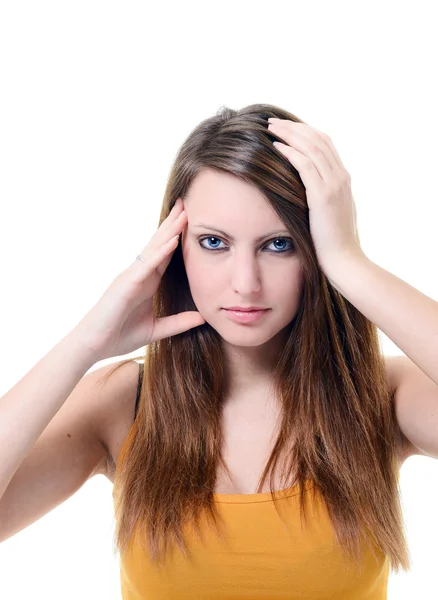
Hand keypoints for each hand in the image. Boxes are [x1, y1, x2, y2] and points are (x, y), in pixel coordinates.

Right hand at [73, 197, 205, 361]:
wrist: (94, 346)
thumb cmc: (119, 335)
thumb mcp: (156, 329)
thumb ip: (179, 323)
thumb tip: (203, 317)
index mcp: (147, 282)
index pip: (166, 254)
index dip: (179, 237)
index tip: (192, 220)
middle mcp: (139, 274)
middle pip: (160, 244)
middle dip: (174, 224)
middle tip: (188, 203)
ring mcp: (131, 276)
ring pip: (154, 249)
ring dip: (170, 231)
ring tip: (184, 213)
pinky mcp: (125, 284)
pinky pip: (146, 266)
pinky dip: (160, 253)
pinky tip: (173, 241)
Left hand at [267, 118, 363, 272]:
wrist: (344, 260)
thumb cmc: (333, 243)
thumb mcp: (329, 214)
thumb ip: (321, 198)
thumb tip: (305, 193)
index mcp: (343, 179)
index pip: (325, 144)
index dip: (305, 132)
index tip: (286, 128)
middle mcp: (341, 177)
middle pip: (318, 139)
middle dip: (294, 127)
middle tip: (273, 121)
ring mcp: (334, 185)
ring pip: (311, 147)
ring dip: (289, 134)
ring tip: (270, 127)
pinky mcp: (323, 196)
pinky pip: (305, 166)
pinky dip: (290, 152)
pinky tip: (275, 146)